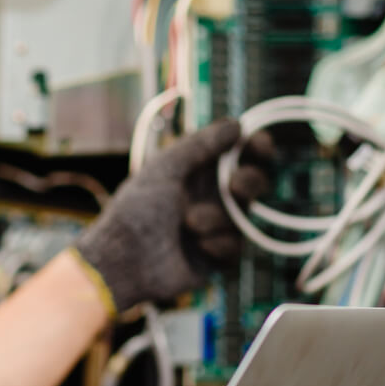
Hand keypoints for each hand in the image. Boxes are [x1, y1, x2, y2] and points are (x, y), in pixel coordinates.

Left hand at [72, 118, 272, 315]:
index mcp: (197, 171)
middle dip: (249, 180)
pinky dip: (218, 244)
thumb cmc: (138, 210)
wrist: (126, 261)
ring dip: (218, 218)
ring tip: (189, 223)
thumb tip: (238, 124)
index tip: (258, 145)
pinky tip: (197, 246)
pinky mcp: (216, 256)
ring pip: (243, 216)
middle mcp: (210, 196)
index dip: (255, 147)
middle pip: (252, 181)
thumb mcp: (165, 168)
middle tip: (235, 186)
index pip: (238, 153)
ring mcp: (215, 226)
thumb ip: (200, 144)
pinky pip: (236, 246)